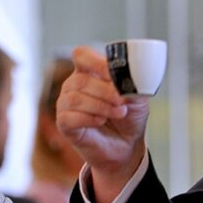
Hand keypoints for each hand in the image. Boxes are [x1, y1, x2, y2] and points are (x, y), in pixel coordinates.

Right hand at [56, 46, 149, 202]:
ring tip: (118, 113)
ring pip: (75, 98)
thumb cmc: (129, 118)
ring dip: (100, 106)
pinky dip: (88, 118)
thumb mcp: (138, 97)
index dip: (94, 62)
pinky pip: (69, 116)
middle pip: (80, 79)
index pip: (81, 55)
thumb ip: (134, 84)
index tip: (111, 73)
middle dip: (105, 91)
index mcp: (89, 72)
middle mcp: (74, 85)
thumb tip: (127, 81)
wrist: (127, 146)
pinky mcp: (64, 123)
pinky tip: (100, 122)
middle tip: (121, 101)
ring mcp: (66, 104)